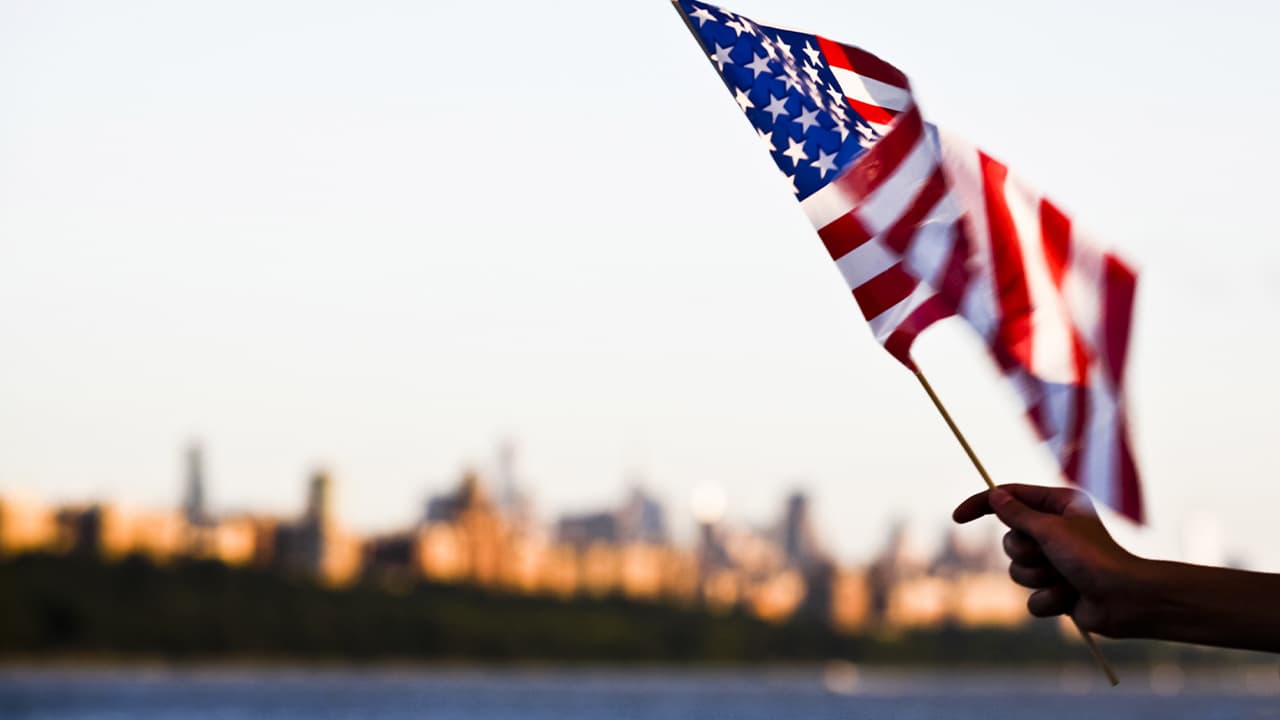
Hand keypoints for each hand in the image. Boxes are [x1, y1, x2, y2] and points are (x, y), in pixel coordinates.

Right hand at [952, 484, 1143, 636]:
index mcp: (1058, 505)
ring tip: (1063, 579)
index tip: (958, 517)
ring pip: (1016, 570)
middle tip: (1048, 554)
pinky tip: (1070, 599)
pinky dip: (1048, 599)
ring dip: (1037, 577)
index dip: (981, 506)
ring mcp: (1055, 562)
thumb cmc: (1094, 558)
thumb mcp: (1050, 529)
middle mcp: (1055, 530)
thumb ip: (1018, 514)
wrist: (1126, 601)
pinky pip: (1030, 597)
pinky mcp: (1056, 589)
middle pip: (1010, 539)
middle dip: (1025, 552)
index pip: (1009, 498)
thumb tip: (995, 496)